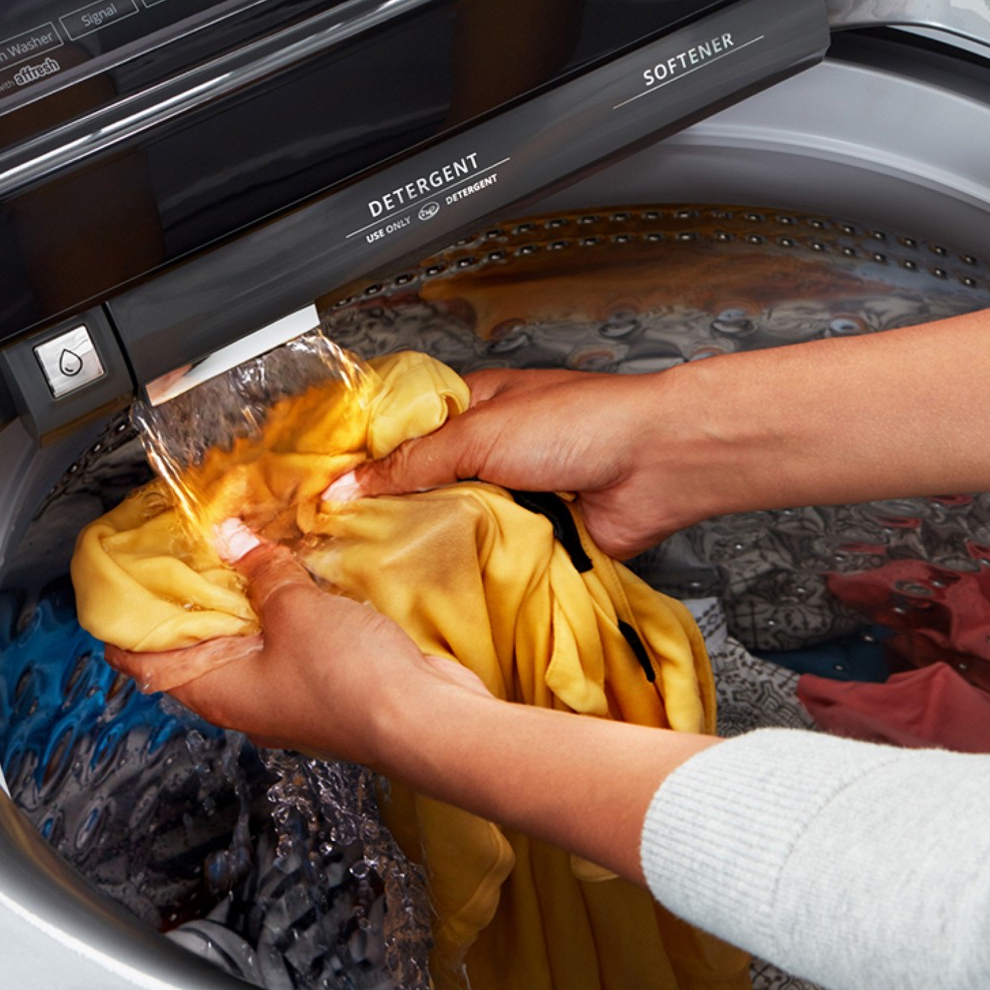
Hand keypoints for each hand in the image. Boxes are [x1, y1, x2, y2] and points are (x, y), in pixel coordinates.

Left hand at [105, 531, 490, 762]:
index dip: (123, 623)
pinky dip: (283, 605)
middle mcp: (243, 697)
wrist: (424, 720)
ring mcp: (285, 692)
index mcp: (216, 690)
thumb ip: (262, 570)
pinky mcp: (324, 682)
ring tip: (238, 544)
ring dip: (242, 596)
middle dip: (189, 595)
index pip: (143, 662)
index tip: (116, 582)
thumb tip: (234, 540)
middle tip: (183, 544)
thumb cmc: (349, 681)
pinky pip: (289, 638)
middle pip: (195, 644)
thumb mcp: (296, 610)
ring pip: (246, 638)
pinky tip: (294, 570)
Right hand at [324, 367, 693, 558]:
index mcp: (474, 409)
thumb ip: (411, 463)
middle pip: (426, 489)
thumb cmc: (584, 423)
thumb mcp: (478, 434)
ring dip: (440, 543)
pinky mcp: (535, 538)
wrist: (658, 465)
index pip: (405, 439)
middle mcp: (491, 453)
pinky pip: (491, 558)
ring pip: (456, 528)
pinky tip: (448, 579)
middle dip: (399, 514)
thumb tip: (349, 486)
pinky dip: (476, 567)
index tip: (332, 500)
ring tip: (394, 566)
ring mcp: (514, 497)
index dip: (369, 467)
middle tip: (352, 543)